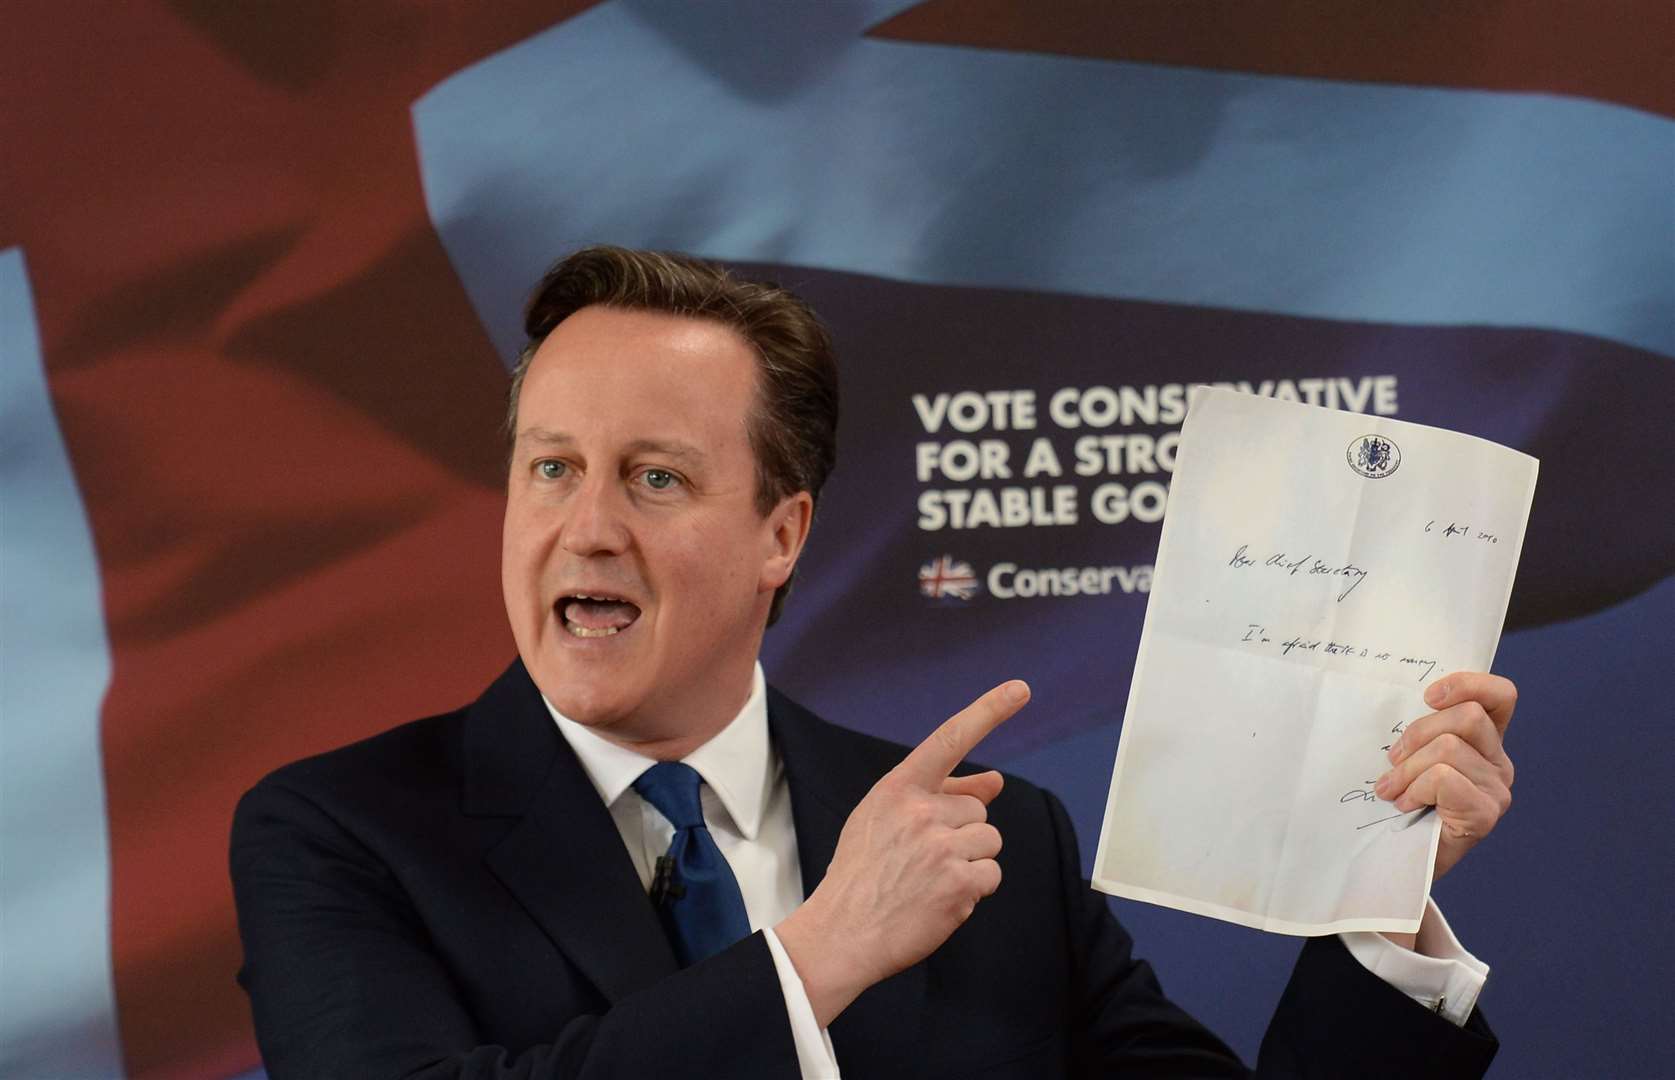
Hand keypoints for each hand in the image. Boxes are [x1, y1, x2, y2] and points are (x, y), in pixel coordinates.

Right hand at [775, 680, 1029, 1026]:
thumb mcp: (885, 820)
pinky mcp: (959, 884)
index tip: (1019, 689)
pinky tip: (940, 900)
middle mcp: (921, 811)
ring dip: (970, 862)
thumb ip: (939, 796)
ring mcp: (941, 848)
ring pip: (989, 842)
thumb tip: (994, 781)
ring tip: (930, 880)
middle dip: (961, 834)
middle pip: (977, 811)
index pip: (949, 739)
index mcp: (898, 788)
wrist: (842, 931)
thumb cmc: (864, 872)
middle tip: (922, 860)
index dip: (988, 711)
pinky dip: (973, 890)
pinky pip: (991, 875)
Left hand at [1376, 672, 1515, 881]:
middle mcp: (1499, 762)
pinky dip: (1415, 789)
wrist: (1403, 857)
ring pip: (1449, 749)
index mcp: (1485, 741)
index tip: (1428, 697)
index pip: (1500, 696)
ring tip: (1393, 790)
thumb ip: (1423, 730)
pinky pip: (1444, 779)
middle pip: (1467, 717)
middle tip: (1393, 760)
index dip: (1467, 685)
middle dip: (1418, 734)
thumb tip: (1400, 701)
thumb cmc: (1406, 801)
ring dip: (1407, 769)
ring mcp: (1496, 789)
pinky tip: (1406, 805)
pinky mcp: (1486, 813)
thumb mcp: (1413, 755)